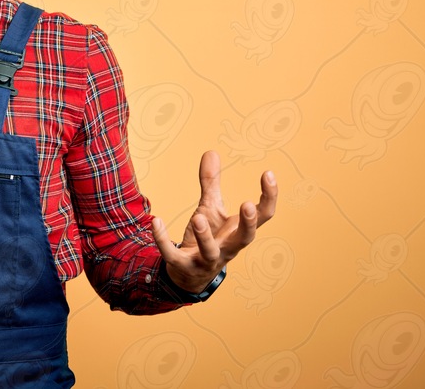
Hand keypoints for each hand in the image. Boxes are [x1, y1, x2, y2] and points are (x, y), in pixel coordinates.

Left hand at [152, 150, 277, 293]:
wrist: (189, 273)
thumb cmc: (207, 236)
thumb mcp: (210, 208)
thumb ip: (211, 183)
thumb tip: (211, 151)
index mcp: (238, 231)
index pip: (263, 216)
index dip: (269, 197)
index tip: (268, 173)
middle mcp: (227, 247)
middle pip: (245, 238)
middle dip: (248, 223)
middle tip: (247, 205)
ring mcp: (206, 259)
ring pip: (210, 251)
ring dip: (204, 235)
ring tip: (197, 217)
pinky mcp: (183, 265)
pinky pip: (173, 255)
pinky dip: (163, 240)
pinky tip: (155, 221)